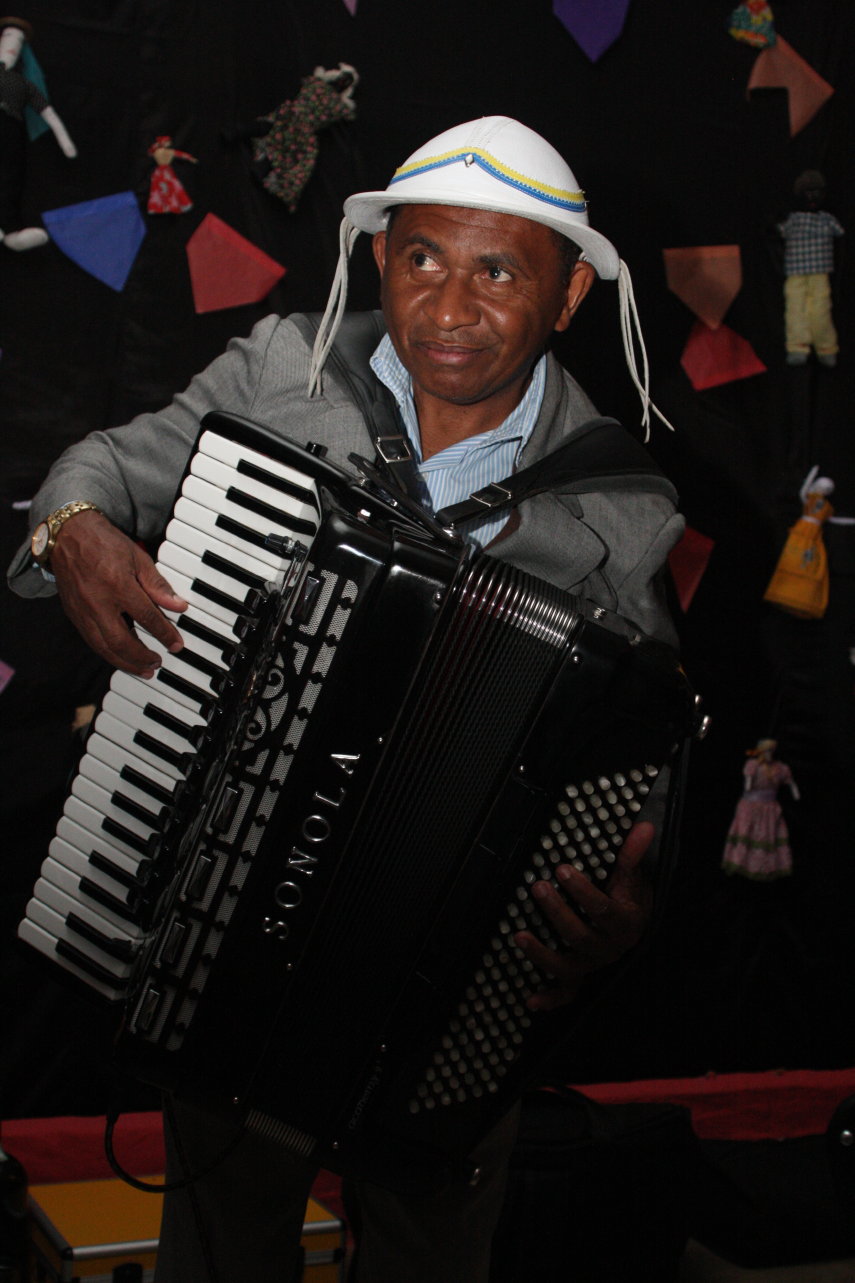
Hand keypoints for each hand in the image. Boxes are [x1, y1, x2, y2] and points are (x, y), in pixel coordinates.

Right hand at [51, 509, 186, 675]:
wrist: (68, 535)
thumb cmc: (103, 542)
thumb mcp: (138, 558)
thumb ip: (157, 585)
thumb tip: (178, 606)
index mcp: (118, 585)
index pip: (147, 618)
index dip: (164, 634)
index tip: (176, 644)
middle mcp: (98, 602)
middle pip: (122, 642)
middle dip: (142, 658)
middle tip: (157, 664)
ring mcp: (82, 611)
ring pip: (104, 648)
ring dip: (125, 663)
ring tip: (142, 669)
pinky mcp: (73, 615)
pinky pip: (92, 642)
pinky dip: (108, 654)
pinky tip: (121, 658)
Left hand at [513, 820, 653, 1012]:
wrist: (637, 927)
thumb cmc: (629, 899)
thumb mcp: (632, 877)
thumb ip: (632, 855)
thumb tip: (644, 826)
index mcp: (623, 923)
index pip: (602, 909)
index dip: (581, 891)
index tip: (561, 870)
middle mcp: (608, 948)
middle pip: (579, 936)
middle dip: (556, 913)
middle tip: (537, 887)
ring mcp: (593, 964)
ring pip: (567, 967)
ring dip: (541, 955)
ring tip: (519, 936)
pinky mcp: (581, 976)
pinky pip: (566, 993)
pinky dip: (549, 999)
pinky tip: (531, 1000)